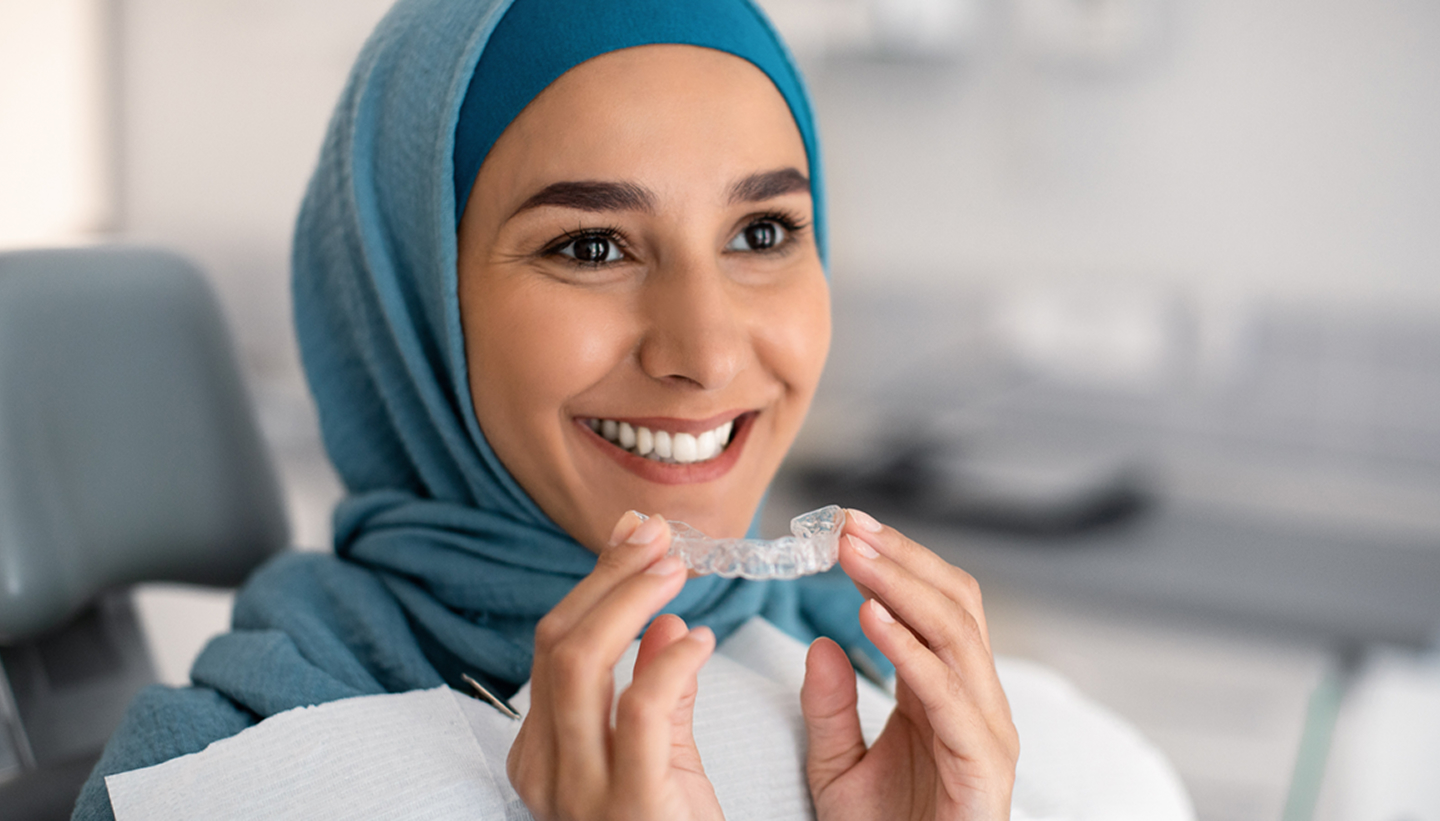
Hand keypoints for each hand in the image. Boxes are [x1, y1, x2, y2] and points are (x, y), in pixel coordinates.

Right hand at [508, 512, 724, 820]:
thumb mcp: (663, 761)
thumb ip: (658, 693)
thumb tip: (666, 624)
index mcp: (544, 752)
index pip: (556, 646)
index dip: (597, 583)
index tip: (637, 537)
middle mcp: (546, 768)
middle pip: (557, 643)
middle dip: (608, 576)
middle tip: (657, 536)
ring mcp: (578, 789)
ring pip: (577, 661)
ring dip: (628, 598)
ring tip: (676, 566)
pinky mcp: (628, 803)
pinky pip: (638, 709)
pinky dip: (668, 661)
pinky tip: (701, 639)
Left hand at [801, 510, 1018, 820]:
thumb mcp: (836, 769)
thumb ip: (828, 707)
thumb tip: (820, 642)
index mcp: (944, 694)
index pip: (933, 605)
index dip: (894, 561)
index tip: (843, 526)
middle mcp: (975, 702)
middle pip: (955, 604)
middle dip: (901, 558)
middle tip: (847, 525)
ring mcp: (987, 731)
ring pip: (957, 634)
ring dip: (903, 586)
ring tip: (853, 555)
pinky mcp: (984, 765)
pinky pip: (949, 695)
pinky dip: (910, 651)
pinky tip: (870, 617)